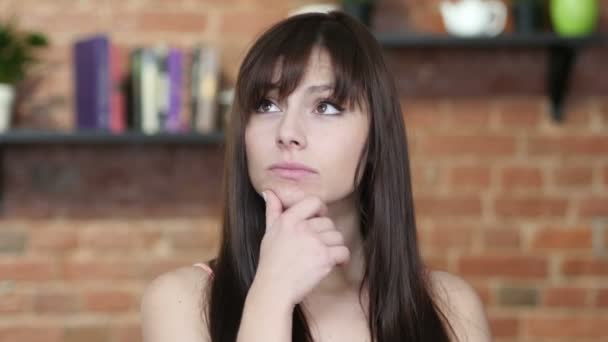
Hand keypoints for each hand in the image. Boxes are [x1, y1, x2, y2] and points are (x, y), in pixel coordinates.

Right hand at [252, 190, 349, 307]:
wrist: (274, 288)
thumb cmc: (271, 262)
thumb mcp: (268, 232)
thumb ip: (272, 211)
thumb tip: (269, 192)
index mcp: (288, 219)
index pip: (314, 202)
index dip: (321, 210)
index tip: (320, 218)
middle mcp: (302, 227)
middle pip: (328, 222)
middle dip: (326, 234)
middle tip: (318, 246)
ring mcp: (314, 242)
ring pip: (337, 236)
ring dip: (334, 247)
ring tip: (325, 256)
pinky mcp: (324, 257)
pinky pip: (343, 251)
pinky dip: (342, 259)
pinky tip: (336, 263)